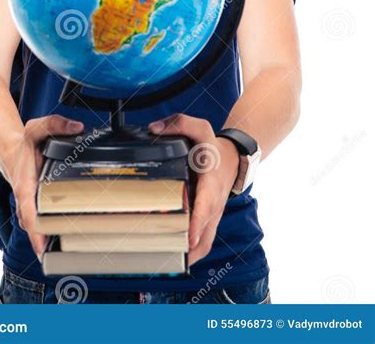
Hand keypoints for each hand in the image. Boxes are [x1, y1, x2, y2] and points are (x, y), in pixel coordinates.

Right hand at [5, 114, 83, 259]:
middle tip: (69, 254)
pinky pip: (46, 223)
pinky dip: (56, 232)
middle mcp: (27, 201)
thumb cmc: (25, 144)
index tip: (43, 248)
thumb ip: (55, 124)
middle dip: (48, 242)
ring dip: (54, 239)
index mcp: (24, 186)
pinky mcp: (38, 208)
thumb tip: (77, 128)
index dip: (35, 231)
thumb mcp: (36, 128)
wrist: (11, 151)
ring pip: (41, 228)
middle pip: (36, 228)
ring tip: (75, 252)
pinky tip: (72, 241)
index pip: (29, 213)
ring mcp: (32, 207)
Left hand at [149, 114, 238, 265]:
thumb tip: (154, 130)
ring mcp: (213, 215)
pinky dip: (192, 253)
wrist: (233, 158)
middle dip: (188, 247)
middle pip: (205, 232)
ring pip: (205, 243)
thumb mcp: (200, 128)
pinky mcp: (209, 220)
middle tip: (167, 256)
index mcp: (211, 182)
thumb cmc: (212, 146)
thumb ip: (179, 123)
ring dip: (190, 256)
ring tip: (167, 264)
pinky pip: (204, 242)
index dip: (197, 222)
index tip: (188, 237)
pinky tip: (174, 259)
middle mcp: (214, 203)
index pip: (206, 205)